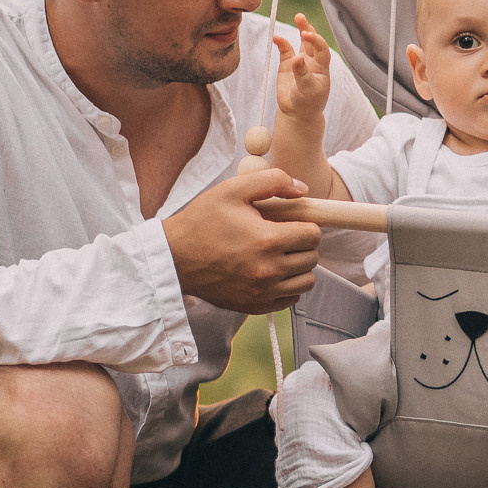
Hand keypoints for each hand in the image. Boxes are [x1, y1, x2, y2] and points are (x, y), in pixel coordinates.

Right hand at [162, 169, 322, 312]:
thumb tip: (303, 189)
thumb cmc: (201, 222)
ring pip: (306, 281)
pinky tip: (272, 272)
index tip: (291, 223)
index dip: (305, 224)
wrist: (174, 258)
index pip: (313, 235)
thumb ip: (273, 181)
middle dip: (302, 244)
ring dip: (299, 267)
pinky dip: (288, 286)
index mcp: (268, 240)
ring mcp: (263, 292)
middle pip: (312, 258)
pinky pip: (291, 299)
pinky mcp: (256, 306)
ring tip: (279, 255)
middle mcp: (269, 270)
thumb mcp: (233, 189)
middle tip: (283, 236)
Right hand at [276, 12, 332, 122]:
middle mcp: (313, 61)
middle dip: (308, 28)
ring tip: (299, 16)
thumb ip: (302, 73)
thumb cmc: (308, 103)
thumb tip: (297, 57)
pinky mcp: (287, 65)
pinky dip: (281, 43)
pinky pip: (285, 50)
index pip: (321, 49)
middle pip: (312, 41)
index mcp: (322, 67)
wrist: (297, 113)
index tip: (306, 35)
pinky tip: (276, 38)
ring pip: (302, 42)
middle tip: (301, 17)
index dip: (316, 40)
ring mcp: (300, 61)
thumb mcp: (307, 90)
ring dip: (301, 29)